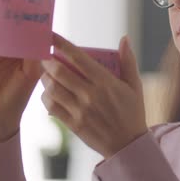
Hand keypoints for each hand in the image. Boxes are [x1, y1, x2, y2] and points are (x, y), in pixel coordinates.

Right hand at [0, 17, 41, 147]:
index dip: (33, 23)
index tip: (41, 11)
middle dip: (17, 16)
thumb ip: (34, 53)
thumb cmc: (17, 96)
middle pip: (11, 27)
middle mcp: (6, 50)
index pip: (27, 33)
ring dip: (0, 18)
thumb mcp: (32, 73)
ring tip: (8, 8)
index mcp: (22, 53)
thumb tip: (40, 32)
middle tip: (24, 4)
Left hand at [40, 33, 147, 158]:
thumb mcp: (135, 85)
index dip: (62, 44)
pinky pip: (52, 107)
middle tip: (44, 56)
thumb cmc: (133, 112)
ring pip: (53, 88)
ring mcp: (81, 110)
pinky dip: (46, 97)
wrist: (129, 144)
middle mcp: (91, 94)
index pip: (79, 57)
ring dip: (45, 78)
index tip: (52, 36)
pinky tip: (48, 92)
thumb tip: (124, 38)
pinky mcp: (74, 124)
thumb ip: (128, 61)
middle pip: (60, 72)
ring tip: (45, 73)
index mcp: (106, 82)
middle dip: (48, 60)